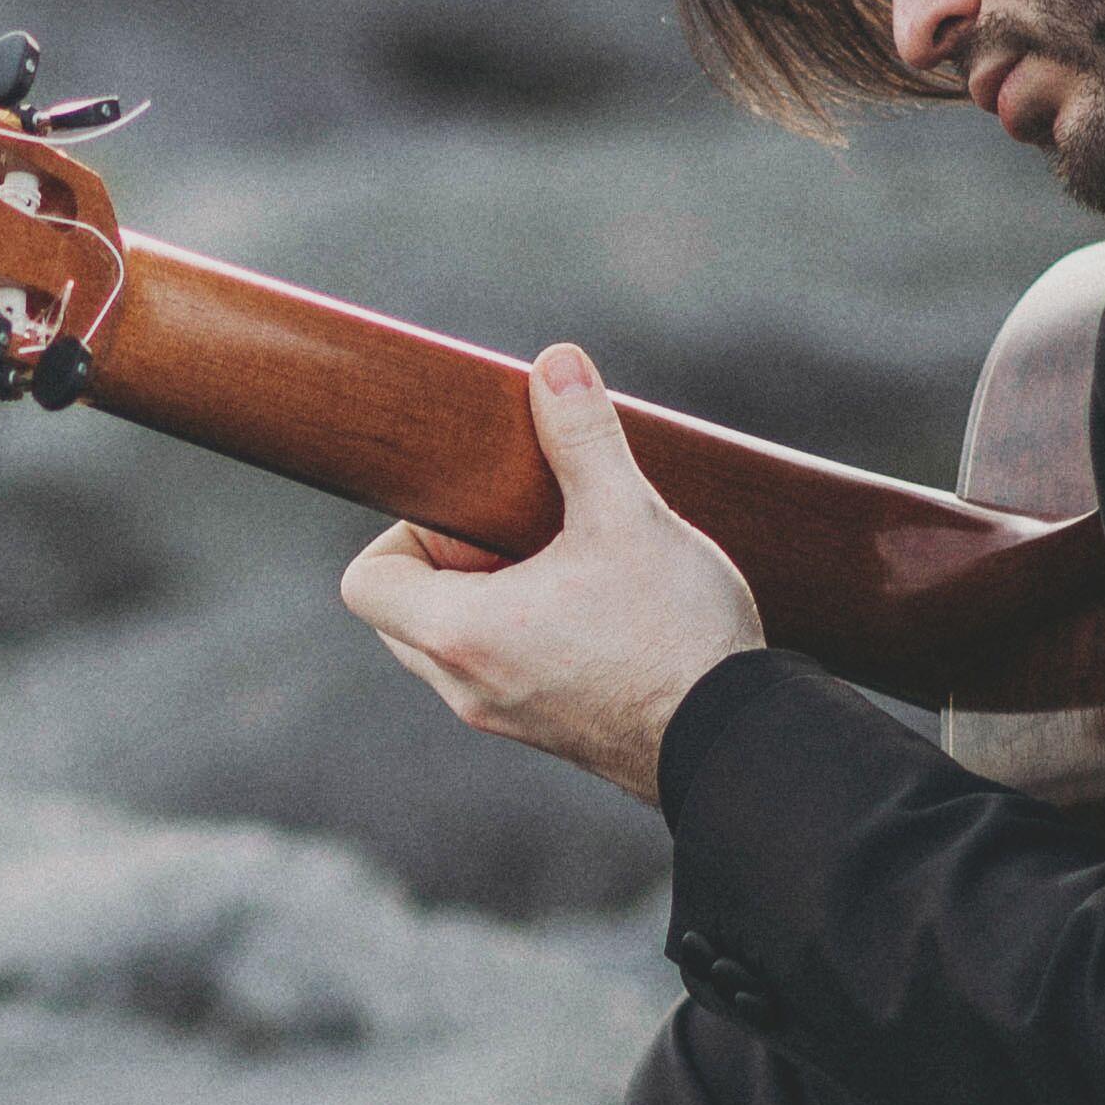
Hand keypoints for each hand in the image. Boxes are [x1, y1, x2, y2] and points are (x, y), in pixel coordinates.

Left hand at [337, 343, 768, 801]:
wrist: (737, 740)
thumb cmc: (675, 634)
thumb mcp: (628, 516)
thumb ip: (583, 436)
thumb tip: (555, 365)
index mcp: (460, 635)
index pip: (367, 582)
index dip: (406, 533)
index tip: (477, 512)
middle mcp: (466, 688)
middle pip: (403, 614)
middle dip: (450, 562)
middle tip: (525, 532)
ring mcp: (505, 719)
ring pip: (455, 647)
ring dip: (491, 599)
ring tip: (570, 567)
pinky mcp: (548, 734)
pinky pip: (502, 675)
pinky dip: (525, 637)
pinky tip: (599, 608)